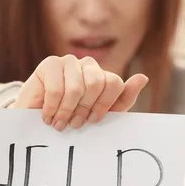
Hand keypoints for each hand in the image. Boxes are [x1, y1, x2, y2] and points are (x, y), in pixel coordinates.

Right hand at [9, 55, 148, 130]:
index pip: (114, 83)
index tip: (92, 121)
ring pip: (77, 87)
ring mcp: (69, 62)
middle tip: (74, 123)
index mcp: (103, 77)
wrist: (41, 122)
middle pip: (97, 82)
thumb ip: (123, 99)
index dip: (104, 105)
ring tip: (60, 123)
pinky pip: (57, 88)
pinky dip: (53, 108)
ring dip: (67, 111)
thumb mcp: (101, 115)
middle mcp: (88, 65)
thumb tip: (143, 78)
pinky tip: (48, 116)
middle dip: (84, 108)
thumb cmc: (72, 118)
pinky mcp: (50, 64)